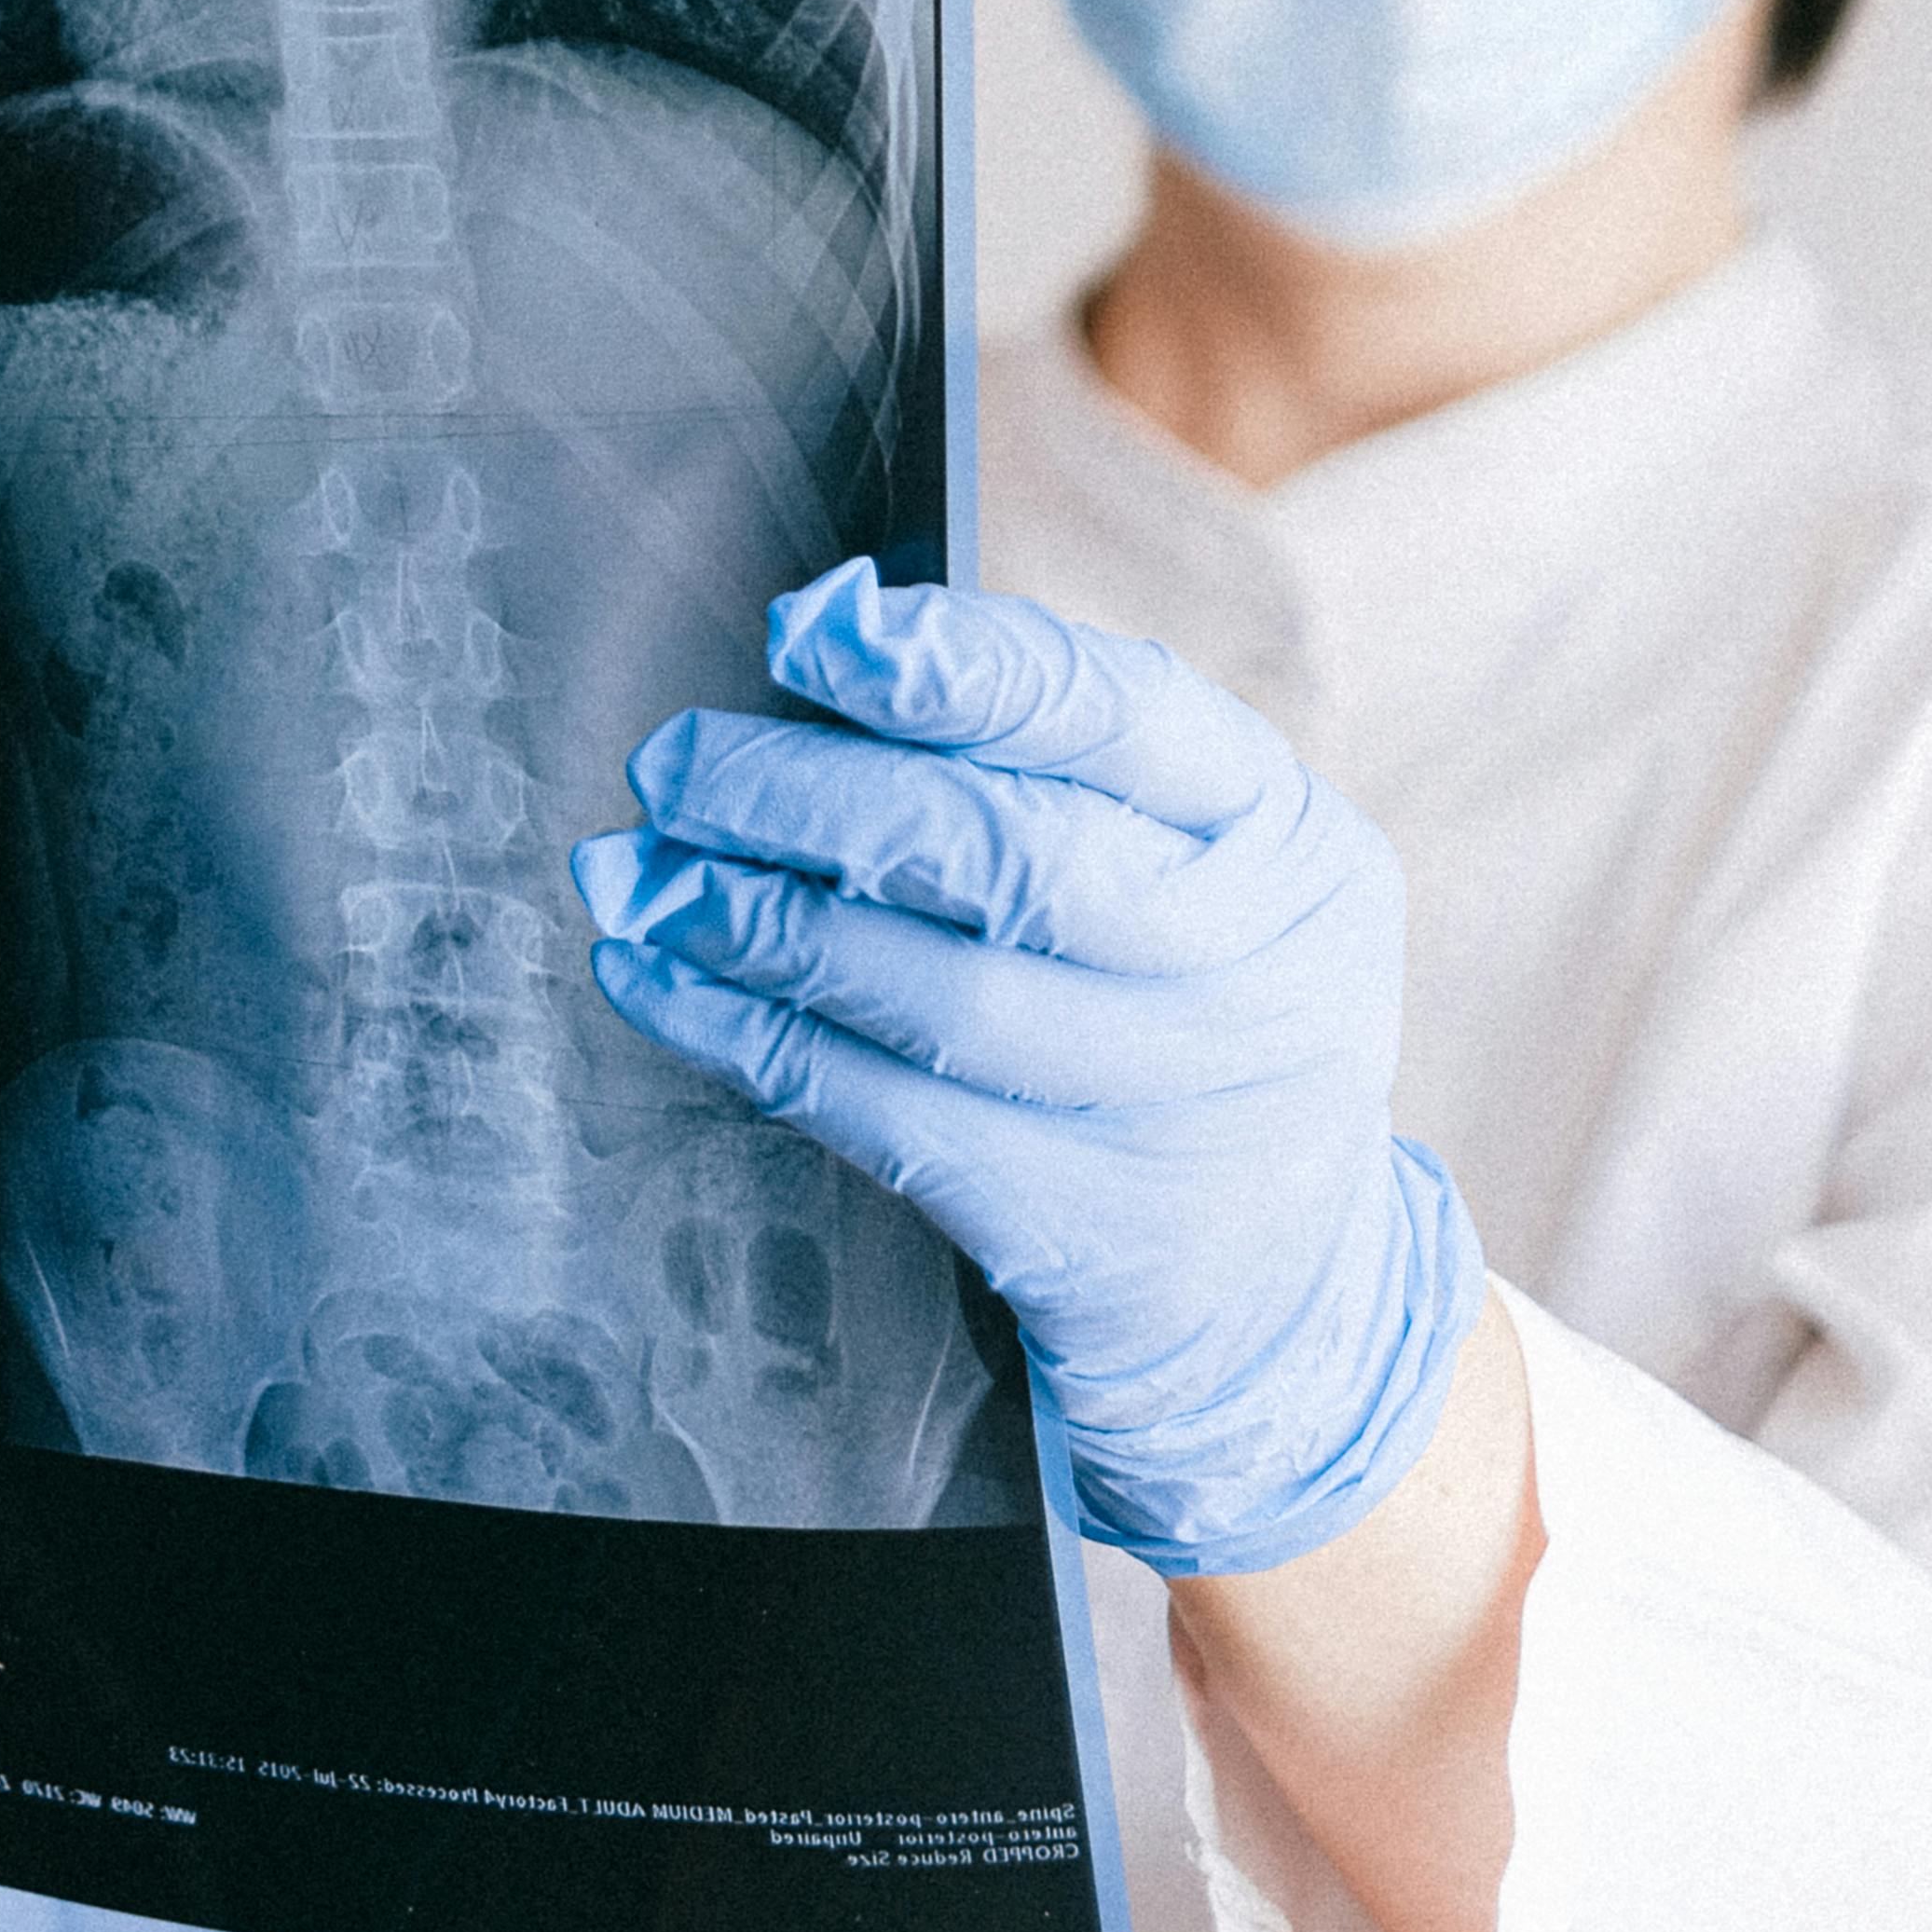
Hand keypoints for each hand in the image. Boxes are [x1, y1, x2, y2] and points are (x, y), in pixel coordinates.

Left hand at [577, 564, 1481, 1573]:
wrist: (1281, 1297)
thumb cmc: (1192, 1011)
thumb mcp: (1199, 870)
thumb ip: (1045, 757)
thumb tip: (825, 640)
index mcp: (1291, 842)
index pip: (1120, 716)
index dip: (953, 667)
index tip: (806, 634)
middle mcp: (1256, 973)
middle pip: (1010, 853)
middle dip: (810, 796)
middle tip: (675, 763)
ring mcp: (1177, 1114)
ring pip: (935, 992)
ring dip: (756, 920)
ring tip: (640, 875)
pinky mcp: (1082, 1232)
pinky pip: (882, 1116)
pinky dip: (750, 1037)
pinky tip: (659, 982)